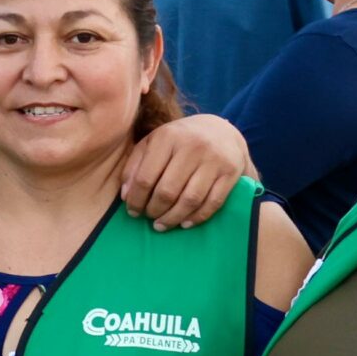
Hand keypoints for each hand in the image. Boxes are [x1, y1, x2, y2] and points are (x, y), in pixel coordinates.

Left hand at [121, 113, 250, 229]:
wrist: (220, 130)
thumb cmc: (178, 140)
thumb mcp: (152, 144)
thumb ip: (135, 166)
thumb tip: (126, 196)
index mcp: (167, 137)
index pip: (145, 178)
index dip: (136, 200)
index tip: (133, 212)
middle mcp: (192, 146)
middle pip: (167, 191)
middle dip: (154, 210)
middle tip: (150, 218)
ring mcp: (214, 159)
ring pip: (190, 199)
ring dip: (173, 218)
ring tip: (162, 225)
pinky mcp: (230, 172)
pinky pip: (212, 202)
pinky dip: (197, 218)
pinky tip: (185, 223)